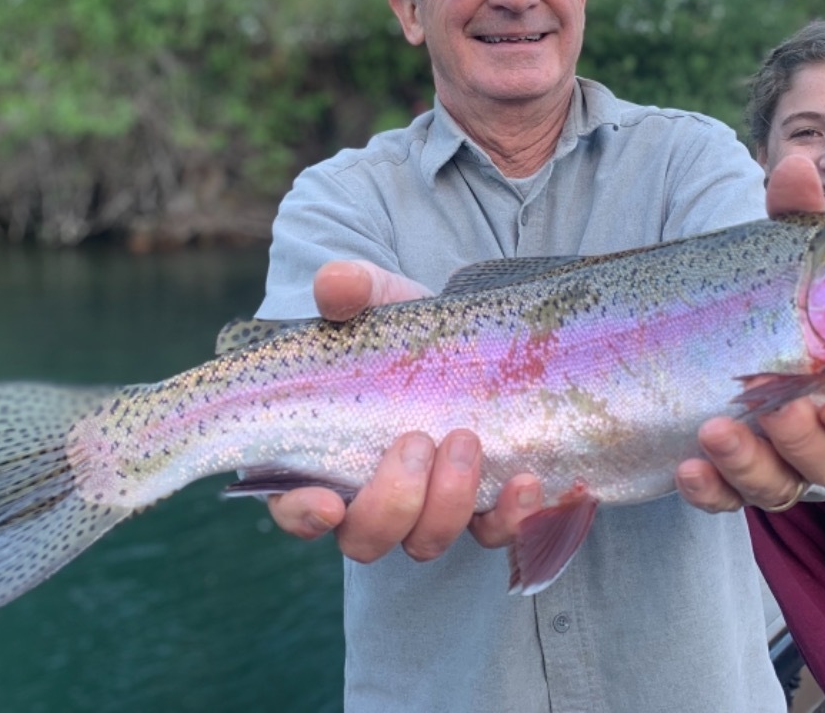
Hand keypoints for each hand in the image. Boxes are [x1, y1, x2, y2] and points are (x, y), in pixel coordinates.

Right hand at [266, 260, 541, 558]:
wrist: (467, 337)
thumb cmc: (401, 330)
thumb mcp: (379, 301)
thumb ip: (352, 291)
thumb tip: (335, 282)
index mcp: (322, 458)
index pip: (295, 508)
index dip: (304, 515)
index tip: (328, 504)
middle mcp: (370, 499)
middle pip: (366, 537)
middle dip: (394, 501)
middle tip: (419, 439)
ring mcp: (427, 511)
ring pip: (427, 542)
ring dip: (449, 504)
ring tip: (469, 440)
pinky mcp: (481, 509)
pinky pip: (496, 532)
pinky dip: (514, 517)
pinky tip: (529, 481)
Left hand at [674, 153, 824, 511]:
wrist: (721, 322)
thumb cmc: (782, 290)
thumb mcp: (789, 253)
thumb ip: (799, 217)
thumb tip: (795, 163)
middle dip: (811, 440)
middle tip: (787, 406)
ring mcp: (779, 461)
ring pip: (782, 487)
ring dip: (753, 462)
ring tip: (718, 426)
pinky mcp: (730, 475)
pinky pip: (725, 499)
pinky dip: (710, 489)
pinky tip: (687, 466)